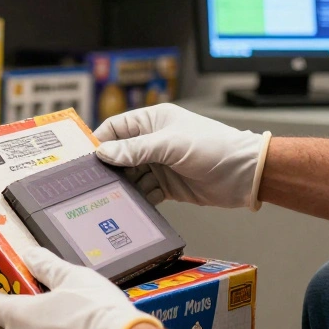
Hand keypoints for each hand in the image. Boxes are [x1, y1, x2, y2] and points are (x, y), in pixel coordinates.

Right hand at [95, 103, 271, 209]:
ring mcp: (160, 164)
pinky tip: (131, 207)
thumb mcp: (170, 145)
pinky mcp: (168, 185)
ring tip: (110, 198)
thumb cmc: (214, 146)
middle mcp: (153, 141)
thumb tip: (103, 152)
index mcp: (152, 121)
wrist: (245, 174)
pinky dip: (138, 199)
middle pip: (119, 155)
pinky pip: (145, 193)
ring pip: (130, 176)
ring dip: (123, 187)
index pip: (115, 128)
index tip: (84, 159)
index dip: (99, 142)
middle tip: (92, 183)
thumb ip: (135, 149)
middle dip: (109, 169)